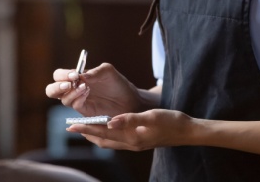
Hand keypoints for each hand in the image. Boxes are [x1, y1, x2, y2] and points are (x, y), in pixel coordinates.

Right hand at [45, 63, 143, 116]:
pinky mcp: (85, 112)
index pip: (59, 75)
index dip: (62, 75)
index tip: (74, 75)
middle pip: (52, 90)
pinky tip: (87, 93)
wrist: (131, 101)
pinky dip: (78, 99)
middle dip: (56, 87)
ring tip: (85, 88)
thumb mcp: (108, 72)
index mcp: (76, 78)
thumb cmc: (118, 84)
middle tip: (68, 84)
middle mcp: (74, 90)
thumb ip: (94, 71)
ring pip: (62, 100)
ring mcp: (78, 102)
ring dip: (71, 93)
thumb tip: (80, 76)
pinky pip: (75, 106)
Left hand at [66, 109, 193, 150]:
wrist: (188, 131)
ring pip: (109, 141)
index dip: (86, 129)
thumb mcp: (151, 117)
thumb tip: (109, 121)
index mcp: (132, 138)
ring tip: (84, 126)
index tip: (71, 125)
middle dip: (87, 133)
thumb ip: (130, 119)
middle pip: (103, 140)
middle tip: (72, 126)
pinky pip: (117, 139)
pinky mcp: (139, 140)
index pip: (103, 133)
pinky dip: (107, 133)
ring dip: (96, 134)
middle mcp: (131, 143)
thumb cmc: (171, 122)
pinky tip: (106, 125)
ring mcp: (135, 143)